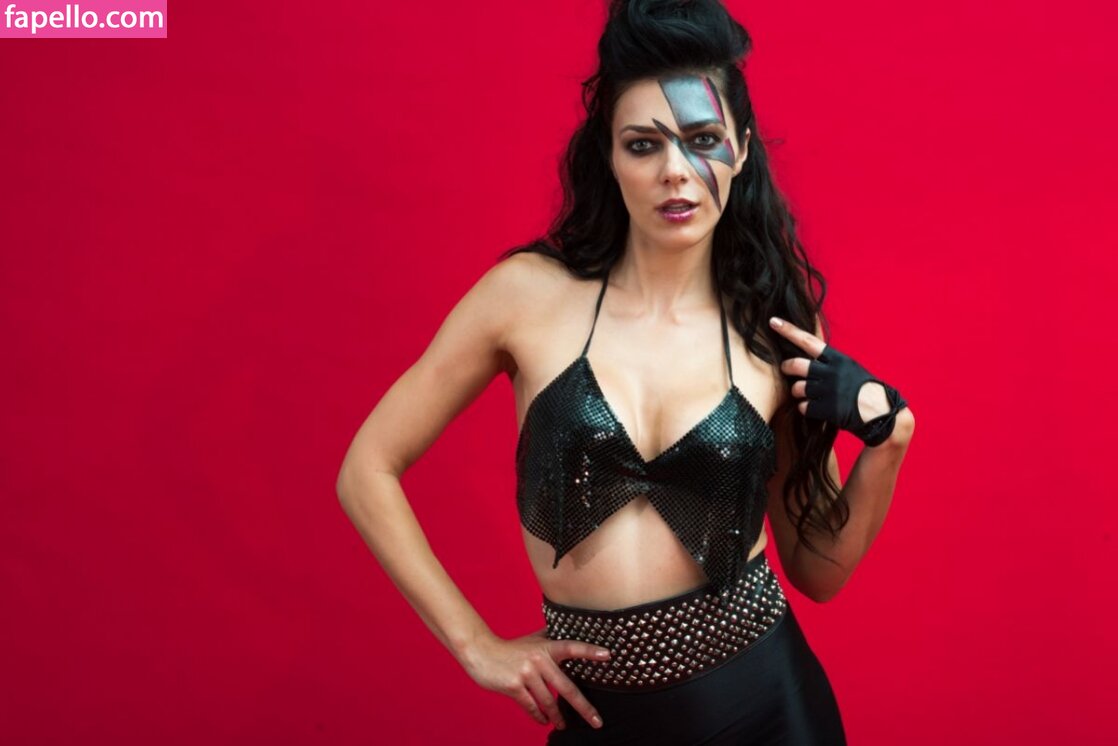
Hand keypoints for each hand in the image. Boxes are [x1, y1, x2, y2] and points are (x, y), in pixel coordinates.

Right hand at [461, 627, 608, 730]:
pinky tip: (544, 721)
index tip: (608, 655)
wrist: (481, 652)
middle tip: (597, 721)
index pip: (572, 647)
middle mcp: (539, 660)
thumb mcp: (533, 639)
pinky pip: (532, 706)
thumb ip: (551, 638)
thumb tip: (571, 631)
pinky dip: (539, 716)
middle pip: (567, 688)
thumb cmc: (511, 647)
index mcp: (546, 647)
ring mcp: (526, 674)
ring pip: (549, 702)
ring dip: (558, 716)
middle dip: (584, 708)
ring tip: (564, 724)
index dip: (589, 651)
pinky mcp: (514, 687)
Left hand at [769, 316, 907, 446]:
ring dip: (798, 392)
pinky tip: (816, 409)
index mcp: (837, 359)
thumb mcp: (849, 368)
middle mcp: (831, 372)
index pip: (808, 341)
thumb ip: (829, 363)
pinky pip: (803, 407)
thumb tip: (805, 362)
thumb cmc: (864, 389)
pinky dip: (806, 409)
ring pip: (797, 388)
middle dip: (787, 367)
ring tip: (807, 395)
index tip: (773, 321)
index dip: (789, 331)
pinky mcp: (826, 408)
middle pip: (796, 365)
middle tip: (787, 369)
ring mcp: (828, 391)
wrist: (880, 412)